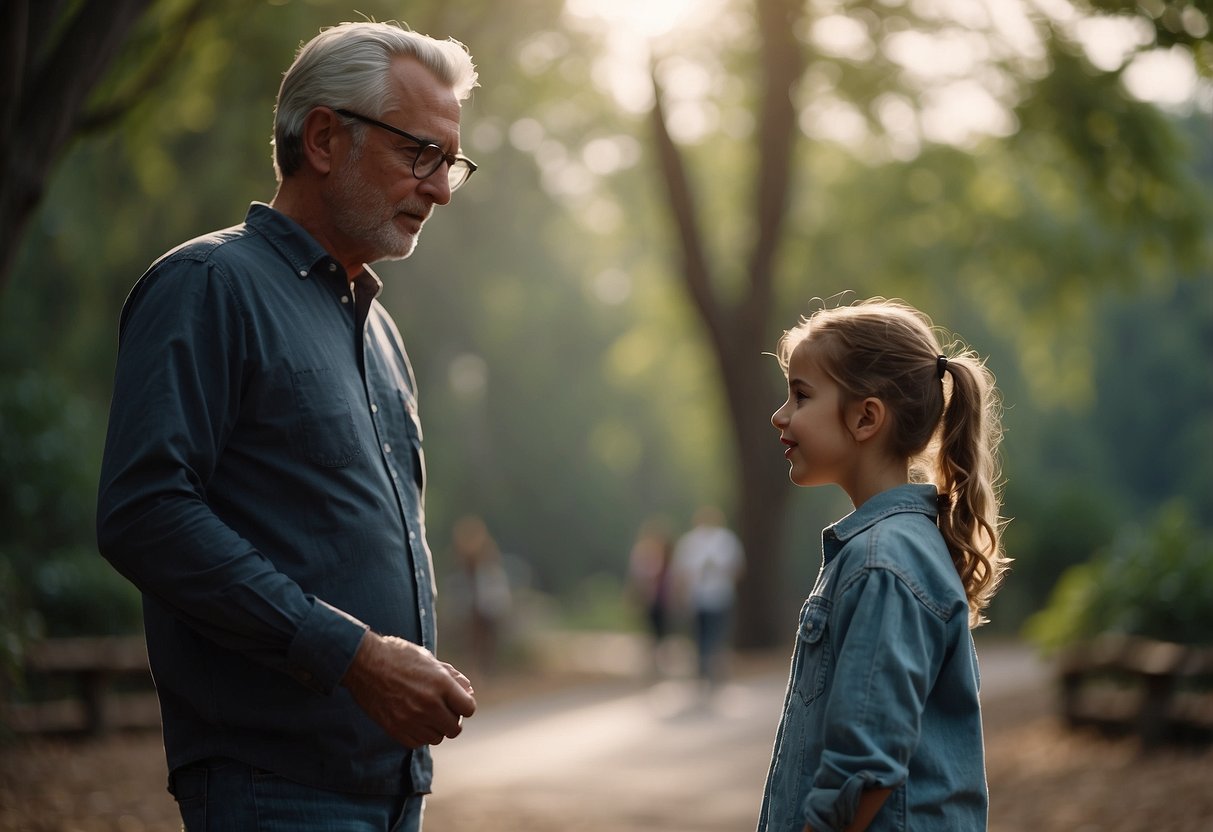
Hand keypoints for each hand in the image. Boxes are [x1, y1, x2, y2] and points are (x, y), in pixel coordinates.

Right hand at [342, 631, 476, 747]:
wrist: (364, 663)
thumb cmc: (398, 656)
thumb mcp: (429, 659)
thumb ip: (452, 677)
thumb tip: (469, 691)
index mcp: (440, 683)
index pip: (468, 709)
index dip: (465, 705)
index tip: (458, 702)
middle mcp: (428, 704)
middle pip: (454, 728)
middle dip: (452, 719)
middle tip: (442, 709)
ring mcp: (411, 719)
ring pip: (437, 738)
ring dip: (435, 728)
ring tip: (426, 714)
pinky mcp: (395, 729)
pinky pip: (417, 742)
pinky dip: (419, 734)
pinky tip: (413, 720)